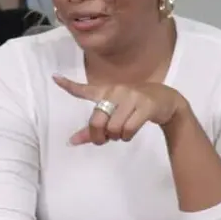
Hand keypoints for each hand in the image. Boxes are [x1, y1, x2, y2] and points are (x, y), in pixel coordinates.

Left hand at [53, 76, 186, 145]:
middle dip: (98, 135)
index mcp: (105, 91)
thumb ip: (92, 128)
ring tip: (122, 133)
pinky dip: (127, 137)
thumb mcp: (113, 115)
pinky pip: (128, 129)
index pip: (84, 90)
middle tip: (104, 139)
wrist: (166, 101)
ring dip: (116, 137)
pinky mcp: (145, 105)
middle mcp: (116, 91)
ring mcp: (131, 97)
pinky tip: (129, 133)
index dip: (69, 85)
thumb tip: (71, 141)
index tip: (54, 78)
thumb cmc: (133, 107)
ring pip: (113, 128)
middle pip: (97, 120)